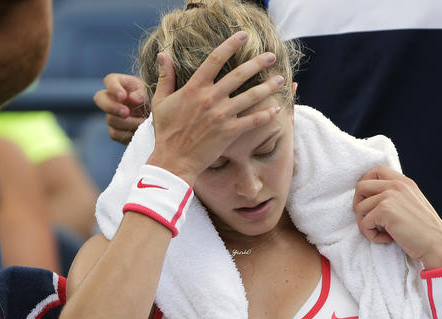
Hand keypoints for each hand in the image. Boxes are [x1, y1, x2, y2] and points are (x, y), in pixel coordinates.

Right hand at [93, 73, 148, 143]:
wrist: (155, 116)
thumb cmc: (150, 98)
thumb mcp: (148, 92)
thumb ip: (141, 93)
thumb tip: (132, 98)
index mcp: (118, 83)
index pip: (109, 81)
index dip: (113, 89)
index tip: (123, 97)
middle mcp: (110, 98)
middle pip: (99, 99)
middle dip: (112, 107)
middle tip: (126, 113)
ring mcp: (111, 115)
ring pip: (110, 119)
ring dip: (127, 123)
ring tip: (142, 123)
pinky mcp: (114, 130)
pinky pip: (115, 134)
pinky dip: (127, 134)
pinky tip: (138, 132)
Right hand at [146, 31, 285, 184]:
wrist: (173, 160)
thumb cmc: (166, 132)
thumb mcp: (161, 101)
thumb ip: (165, 77)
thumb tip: (163, 55)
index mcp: (194, 88)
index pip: (215, 59)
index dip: (230, 45)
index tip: (243, 35)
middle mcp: (210, 98)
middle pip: (239, 74)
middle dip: (258, 63)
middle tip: (271, 56)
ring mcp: (222, 115)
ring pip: (251, 96)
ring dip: (268, 86)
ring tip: (280, 79)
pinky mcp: (229, 132)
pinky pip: (253, 120)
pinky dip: (266, 115)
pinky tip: (277, 109)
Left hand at [353, 165, 441, 268]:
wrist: (437, 244)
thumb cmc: (424, 230)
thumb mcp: (412, 203)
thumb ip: (396, 196)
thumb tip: (371, 199)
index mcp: (404, 182)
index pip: (377, 171)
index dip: (366, 184)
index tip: (368, 201)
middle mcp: (397, 185)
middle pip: (361, 186)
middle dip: (358, 204)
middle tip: (369, 220)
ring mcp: (390, 196)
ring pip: (359, 207)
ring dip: (366, 225)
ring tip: (382, 233)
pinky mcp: (384, 210)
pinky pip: (364, 223)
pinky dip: (371, 235)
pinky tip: (387, 239)